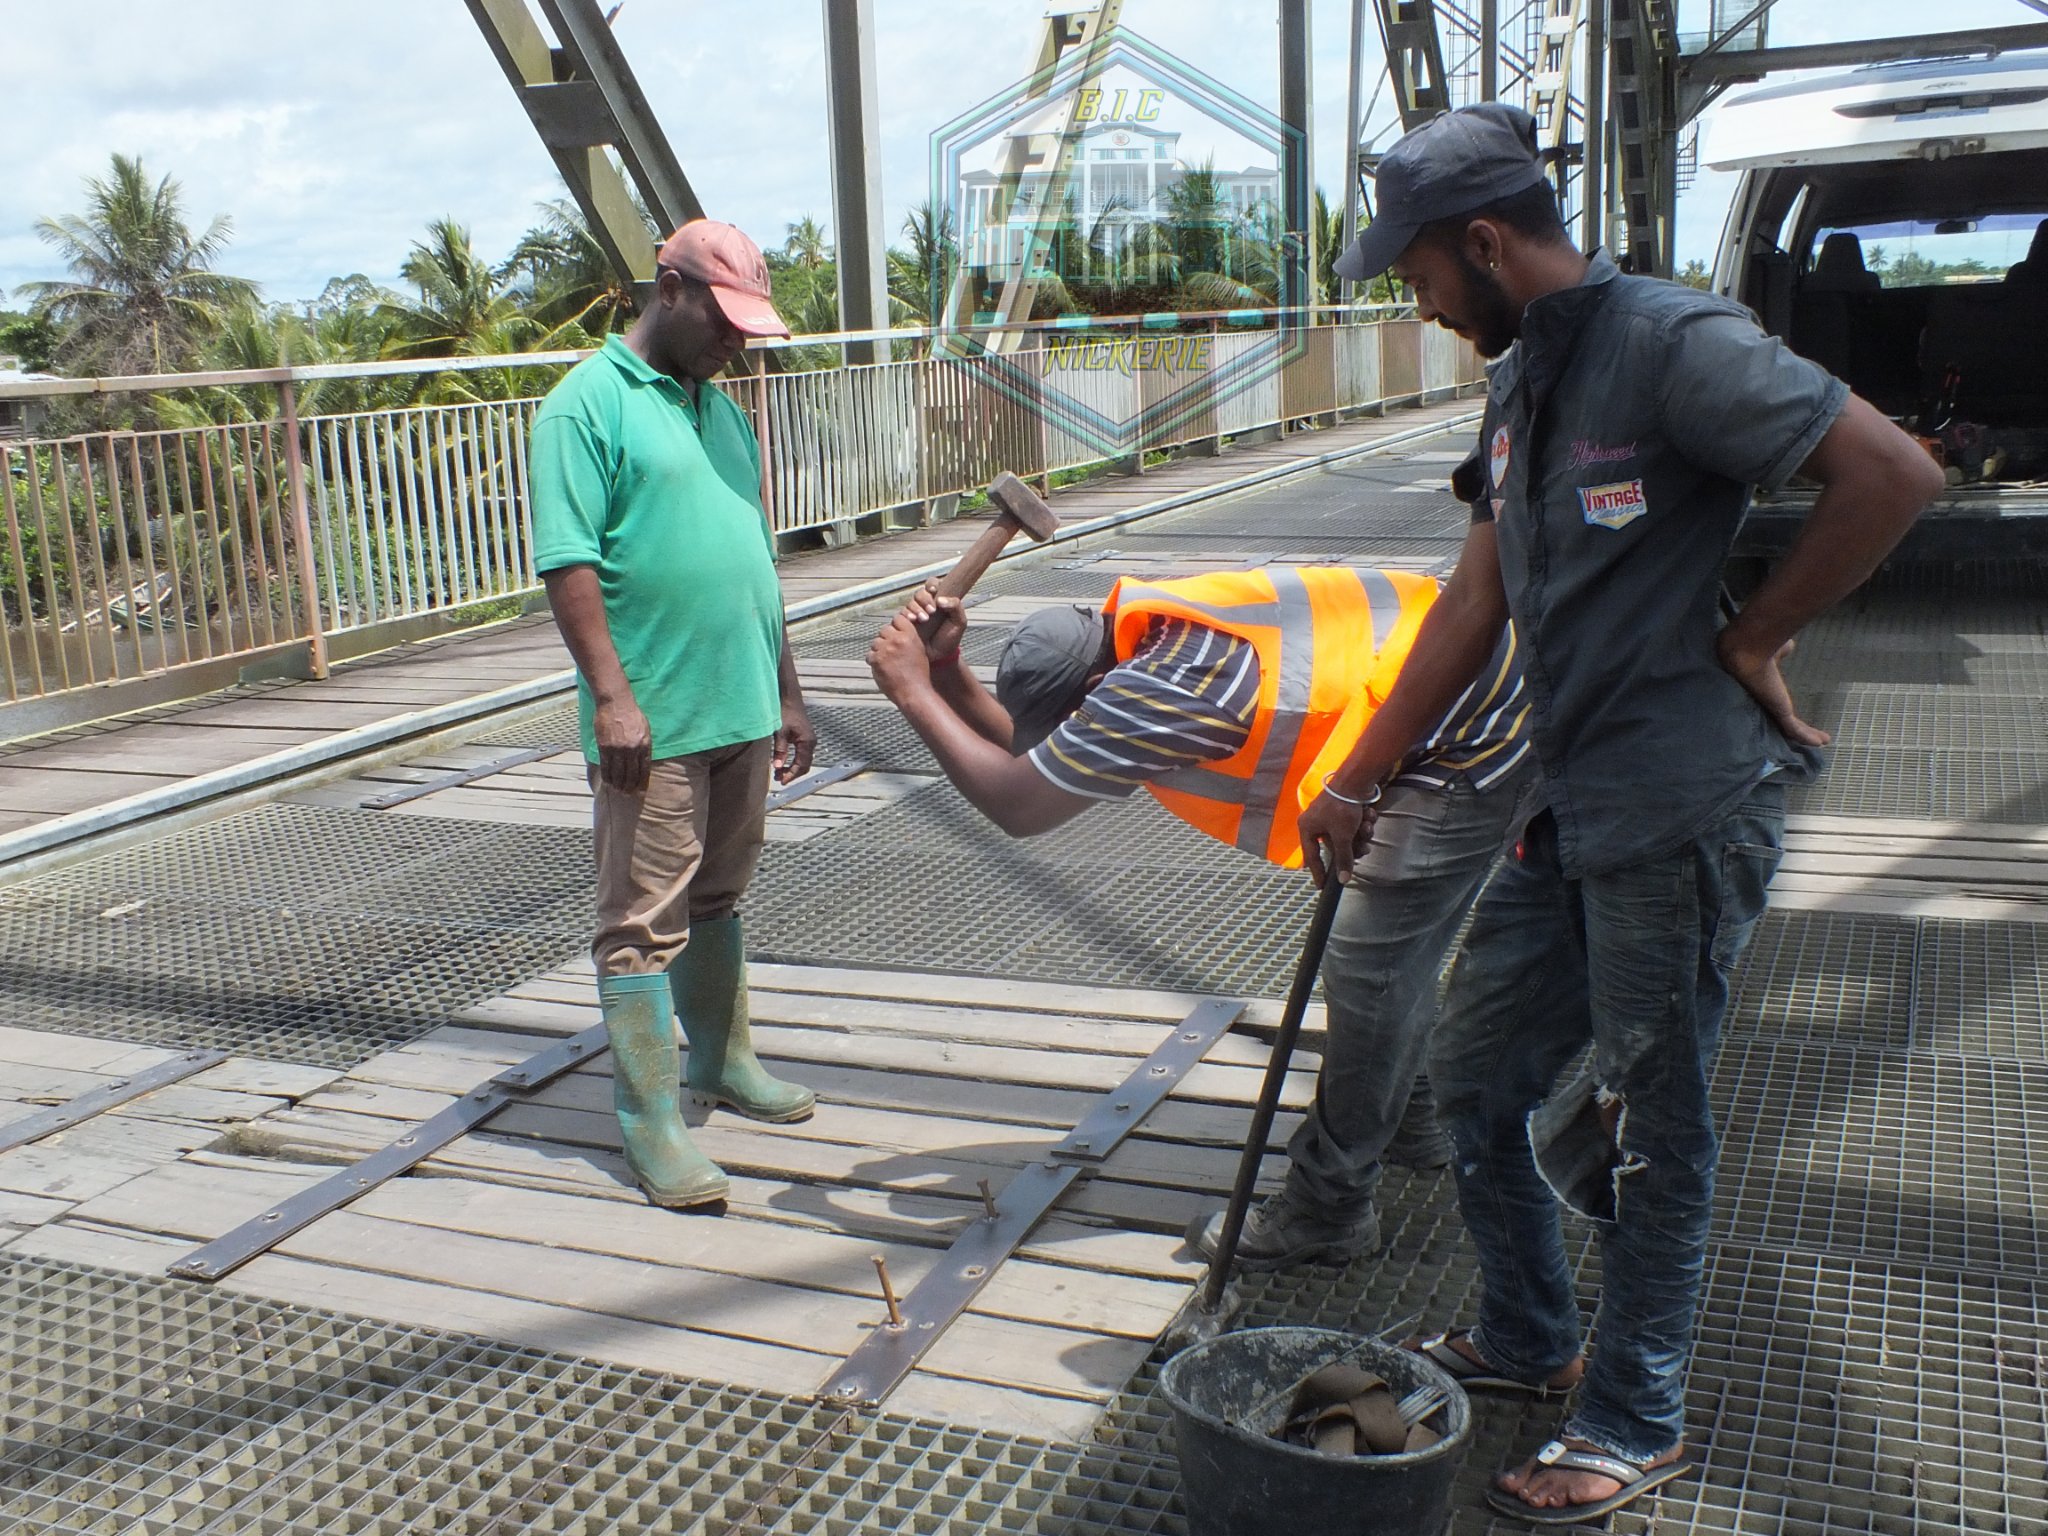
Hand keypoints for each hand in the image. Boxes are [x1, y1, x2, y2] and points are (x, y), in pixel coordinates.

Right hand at [593, 691, 651, 792]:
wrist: (616, 702)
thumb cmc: (632, 714)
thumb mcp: (645, 729)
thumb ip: (645, 745)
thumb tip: (643, 761)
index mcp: (644, 745)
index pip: (644, 769)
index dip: (642, 782)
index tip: (641, 791)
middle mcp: (632, 749)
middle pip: (631, 774)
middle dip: (630, 786)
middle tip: (628, 795)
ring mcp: (618, 749)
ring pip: (618, 772)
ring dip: (618, 784)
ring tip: (619, 791)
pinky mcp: (605, 747)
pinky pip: (606, 766)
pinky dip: (607, 776)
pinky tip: (608, 782)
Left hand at [773, 698, 815, 784]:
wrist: (789, 697)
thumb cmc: (785, 711)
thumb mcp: (780, 732)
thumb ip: (779, 750)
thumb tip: (777, 767)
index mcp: (807, 742)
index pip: (801, 765)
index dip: (791, 775)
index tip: (781, 781)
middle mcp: (811, 742)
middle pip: (804, 765)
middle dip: (792, 774)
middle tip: (778, 779)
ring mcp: (809, 740)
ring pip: (803, 760)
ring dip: (792, 768)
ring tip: (779, 772)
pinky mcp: (805, 737)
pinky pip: (802, 754)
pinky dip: (794, 761)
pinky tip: (783, 762)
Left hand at [867, 614, 934, 701]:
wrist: (913, 692)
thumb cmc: (919, 674)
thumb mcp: (919, 649)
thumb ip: (908, 637)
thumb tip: (897, 631)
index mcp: (909, 635)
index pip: (898, 619)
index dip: (896, 626)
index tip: (897, 633)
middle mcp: (896, 640)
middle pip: (884, 629)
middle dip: (887, 638)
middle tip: (891, 650)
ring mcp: (884, 650)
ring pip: (875, 642)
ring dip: (879, 649)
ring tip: (887, 660)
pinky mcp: (875, 660)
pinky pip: (869, 655)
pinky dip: (874, 660)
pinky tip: (883, 667)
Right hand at [899, 579, 967, 658]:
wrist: (939, 658)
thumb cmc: (950, 639)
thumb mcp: (959, 623)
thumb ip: (956, 607)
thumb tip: (940, 599)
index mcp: (940, 600)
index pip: (933, 584)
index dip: (932, 584)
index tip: (934, 591)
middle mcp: (926, 605)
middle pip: (920, 593)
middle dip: (924, 599)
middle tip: (932, 611)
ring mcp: (916, 613)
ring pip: (911, 602)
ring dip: (916, 608)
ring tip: (923, 619)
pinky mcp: (906, 622)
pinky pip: (902, 613)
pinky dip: (907, 614)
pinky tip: (912, 620)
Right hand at [1298, 785, 1380, 887]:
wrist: (1356, 779)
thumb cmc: (1342, 808)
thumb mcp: (1342, 836)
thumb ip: (1343, 859)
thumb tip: (1343, 880)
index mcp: (1308, 828)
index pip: (1311, 856)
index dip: (1318, 872)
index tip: (1322, 886)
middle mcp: (1316, 822)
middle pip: (1336, 846)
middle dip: (1353, 847)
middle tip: (1364, 849)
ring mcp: (1331, 816)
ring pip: (1348, 836)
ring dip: (1361, 834)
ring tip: (1367, 826)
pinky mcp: (1344, 810)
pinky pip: (1353, 824)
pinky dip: (1363, 822)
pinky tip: (1369, 815)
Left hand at [1717, 629, 1829, 747]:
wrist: (1748, 649)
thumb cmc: (1760, 646)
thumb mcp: (1776, 650)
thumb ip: (1781, 652)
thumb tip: (1787, 647)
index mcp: (1766, 688)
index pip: (1777, 704)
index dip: (1787, 711)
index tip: (1794, 715)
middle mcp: (1766, 702)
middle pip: (1782, 720)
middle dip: (1797, 729)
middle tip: (1811, 738)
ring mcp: (1770, 708)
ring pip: (1789, 728)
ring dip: (1805, 736)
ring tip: (1820, 744)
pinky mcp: (1777, 711)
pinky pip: (1793, 728)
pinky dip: (1807, 736)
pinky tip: (1819, 744)